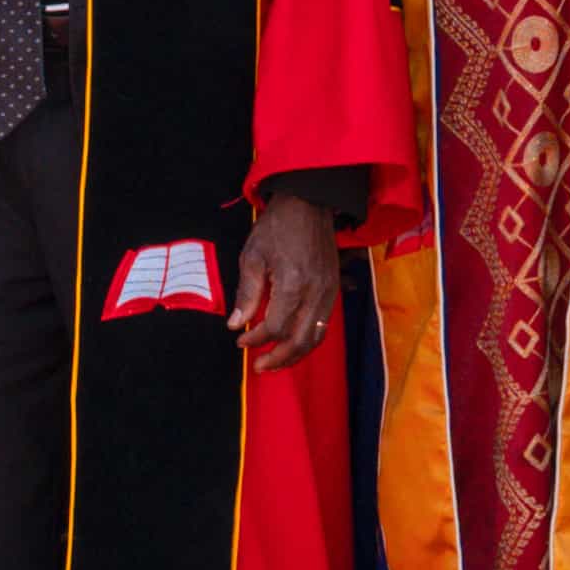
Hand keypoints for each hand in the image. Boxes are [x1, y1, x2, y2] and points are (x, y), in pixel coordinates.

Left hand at [225, 192, 344, 368]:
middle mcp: (315, 293)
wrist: (308, 203)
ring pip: (316, 337)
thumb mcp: (252, 256)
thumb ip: (246, 293)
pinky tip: (293, 343)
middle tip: (259, 366)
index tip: (240, 339)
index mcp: (292, 284)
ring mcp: (329, 292)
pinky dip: (308, 339)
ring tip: (276, 362)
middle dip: (278, 358)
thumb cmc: (276, 227)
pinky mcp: (334, 289)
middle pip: (299, 340)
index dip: (256, 338)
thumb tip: (235, 323)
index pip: (274, 327)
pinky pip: (324, 324)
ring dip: (296, 355)